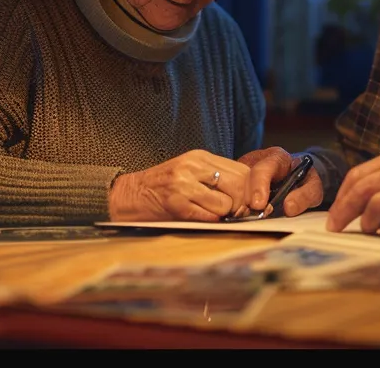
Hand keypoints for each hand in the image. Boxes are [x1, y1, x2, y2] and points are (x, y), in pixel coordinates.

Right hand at [108, 150, 252, 221]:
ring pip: (226, 204)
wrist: (129, 194)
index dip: (251, 190)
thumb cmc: (163, 187)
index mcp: (199, 157)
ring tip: (209, 214)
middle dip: (241, 205)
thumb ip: (217, 179)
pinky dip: (210, 221)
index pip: (242, 171)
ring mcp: (184, 184)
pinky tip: (199, 218)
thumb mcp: (191, 173)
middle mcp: (193, 167)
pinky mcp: (176, 203)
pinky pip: (209, 217)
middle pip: (238, 187)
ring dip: (223, 215)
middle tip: (234, 213)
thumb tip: (249, 196)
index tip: (250, 203)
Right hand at [235, 147, 323, 217]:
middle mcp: (257, 161)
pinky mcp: (238, 180)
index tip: (259, 204)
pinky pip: (232, 190)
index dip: (259, 186)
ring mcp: (245, 170)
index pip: (263, 169)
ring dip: (238, 201)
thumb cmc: (304, 180)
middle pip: (244, 177)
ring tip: (243, 215)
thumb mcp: (313, 186)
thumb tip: (288, 208)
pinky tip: (239, 213)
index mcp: (276, 157)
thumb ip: (305, 195)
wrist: (298, 177)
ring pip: (235, 184)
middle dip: (245, 197)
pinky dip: (235, 203)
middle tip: (249, 214)